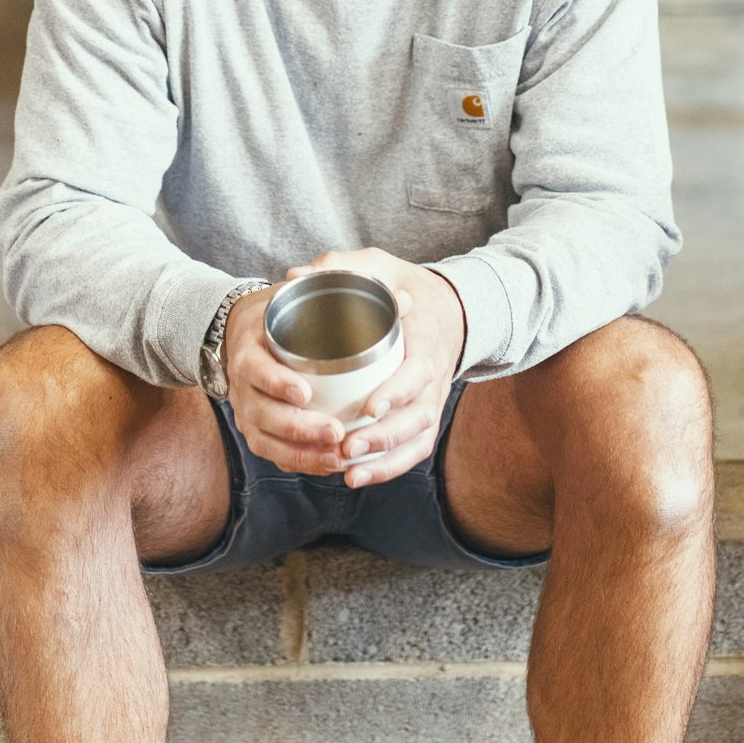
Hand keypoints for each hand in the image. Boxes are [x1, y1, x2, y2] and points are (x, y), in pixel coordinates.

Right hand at [222, 284, 352, 475]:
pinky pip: (274, 454)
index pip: (255, 368)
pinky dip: (301, 462)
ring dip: (302, 452)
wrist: (246, 332)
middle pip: (263, 413)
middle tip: (336, 431)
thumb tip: (405, 300)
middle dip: (299, 428)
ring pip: (267, 440)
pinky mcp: (257, 430)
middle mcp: (242, 384)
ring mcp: (247, 410)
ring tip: (338, 455)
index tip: (304, 392)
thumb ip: (351, 295)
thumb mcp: (305, 295)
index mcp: (250, 348)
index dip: (276, 382)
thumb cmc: (284, 314)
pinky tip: (330, 464)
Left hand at [286, 247, 465, 489]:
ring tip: (348, 472)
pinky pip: (415, 449)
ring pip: (418, 439)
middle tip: (347, 446)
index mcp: (426, 339)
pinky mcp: (425, 414)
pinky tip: (357, 477)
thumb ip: (341, 266)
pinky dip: (390, 468)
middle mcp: (435, 374)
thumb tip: (295, 273)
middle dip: (384, 437)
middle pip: (419, 415)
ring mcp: (433, 398)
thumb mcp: (378, 265)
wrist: (447, 305)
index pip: (419, 371)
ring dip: (385, 461)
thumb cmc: (403, 285)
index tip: (369, 406)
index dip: (397, 392)